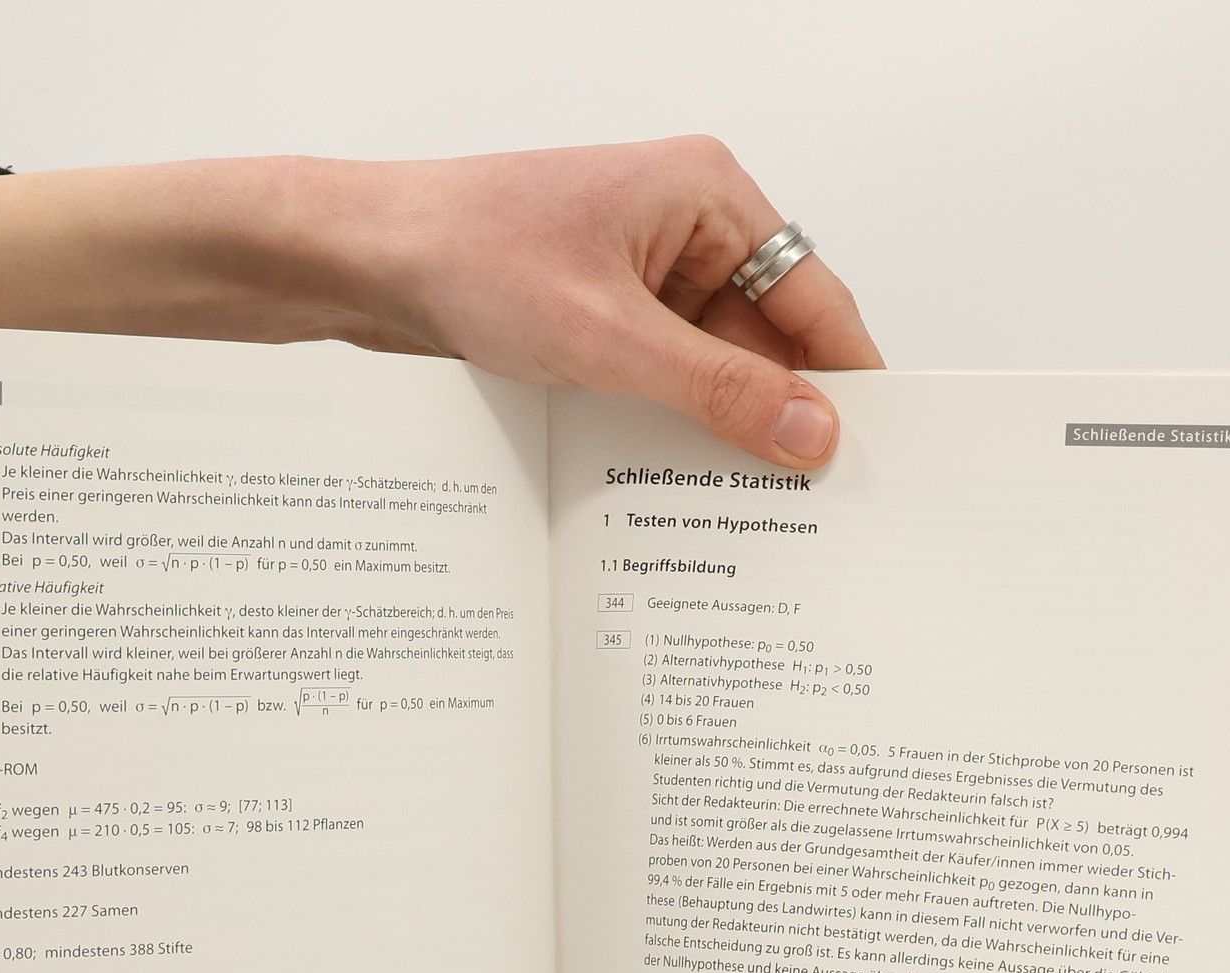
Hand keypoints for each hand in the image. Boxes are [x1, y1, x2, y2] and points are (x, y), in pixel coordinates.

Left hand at [0, 137, 882, 469]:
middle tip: (810, 516)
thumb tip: (813, 435)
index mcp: (709, 196)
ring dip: (718, 436)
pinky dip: (667, 431)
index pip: (815, 301)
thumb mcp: (608, 339)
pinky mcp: (599, 317)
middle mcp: (686, 229)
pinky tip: (675, 492)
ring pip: (711, 371)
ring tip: (746, 519)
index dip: (846, 384)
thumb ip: (718, 392)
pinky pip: (659, 381)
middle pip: (767, 344)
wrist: (357, 260)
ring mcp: (640, 276)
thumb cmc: (467, 257)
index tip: (872, 461)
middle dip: (780, 422)